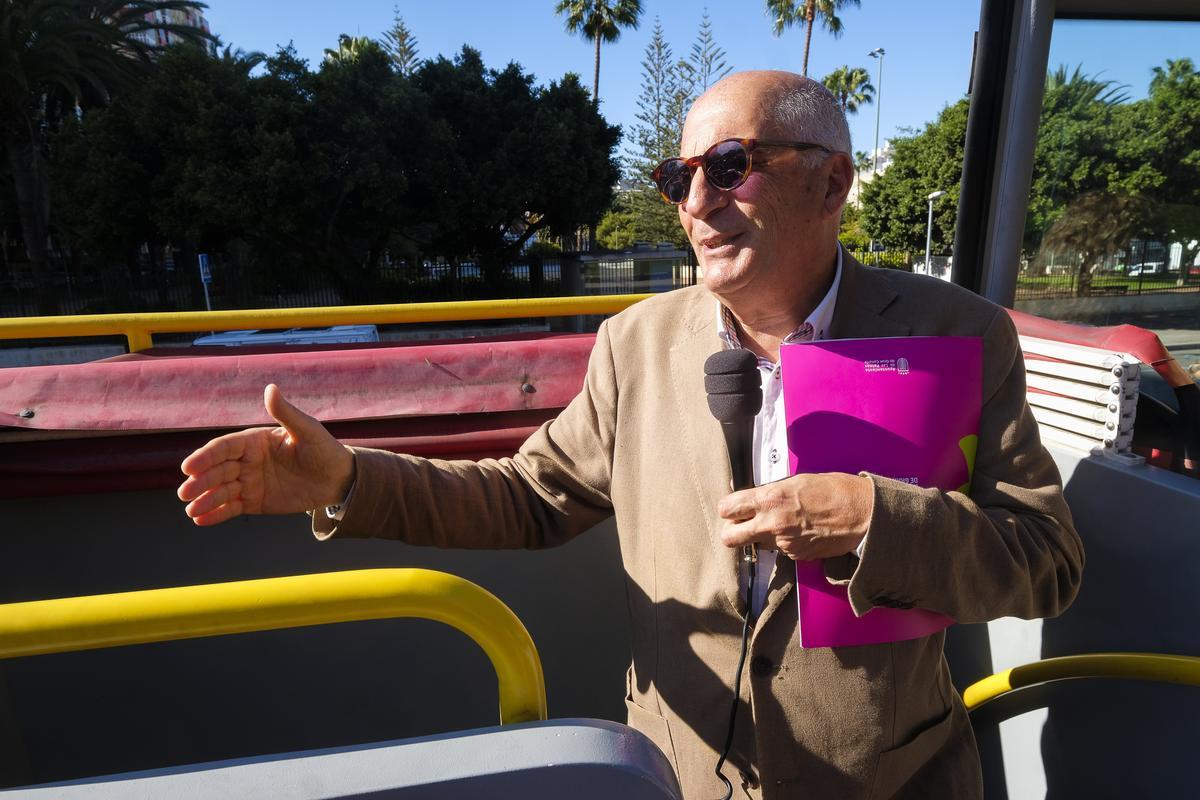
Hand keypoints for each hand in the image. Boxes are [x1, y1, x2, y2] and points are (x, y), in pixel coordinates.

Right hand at [177, 384, 354, 525]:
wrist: (338, 479)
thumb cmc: (323, 449)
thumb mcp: (307, 430)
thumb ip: (286, 413)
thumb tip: (271, 388)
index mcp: (254, 441)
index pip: (224, 448)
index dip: (206, 456)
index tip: (189, 467)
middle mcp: (246, 461)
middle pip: (217, 470)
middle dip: (200, 481)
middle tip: (184, 492)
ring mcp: (249, 482)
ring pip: (221, 491)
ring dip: (205, 499)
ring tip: (190, 510)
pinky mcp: (254, 502)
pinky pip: (231, 508)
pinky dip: (216, 514)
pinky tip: (200, 520)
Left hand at [718, 473, 872, 560]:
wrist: (863, 513)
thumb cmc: (833, 490)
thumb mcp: (795, 481)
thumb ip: (769, 492)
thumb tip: (751, 499)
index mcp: (769, 498)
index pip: (727, 509)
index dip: (728, 509)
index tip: (732, 508)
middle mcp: (771, 523)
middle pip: (729, 538)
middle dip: (732, 531)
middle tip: (742, 525)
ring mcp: (784, 543)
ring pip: (757, 545)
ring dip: (762, 537)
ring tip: (784, 524)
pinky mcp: (797, 556)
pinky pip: (781, 551)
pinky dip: (786, 543)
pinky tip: (801, 531)